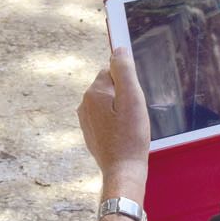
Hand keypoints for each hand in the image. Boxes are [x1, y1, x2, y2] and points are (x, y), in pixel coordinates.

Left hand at [78, 47, 150, 182]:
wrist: (123, 171)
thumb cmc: (131, 136)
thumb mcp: (133, 98)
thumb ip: (124, 70)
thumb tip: (119, 49)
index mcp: (93, 93)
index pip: (113, 71)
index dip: (129, 83)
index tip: (135, 100)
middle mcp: (84, 104)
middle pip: (111, 87)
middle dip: (125, 96)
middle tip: (134, 115)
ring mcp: (86, 120)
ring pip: (109, 103)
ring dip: (122, 110)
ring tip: (130, 127)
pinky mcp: (92, 133)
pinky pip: (107, 118)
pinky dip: (117, 123)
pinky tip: (124, 135)